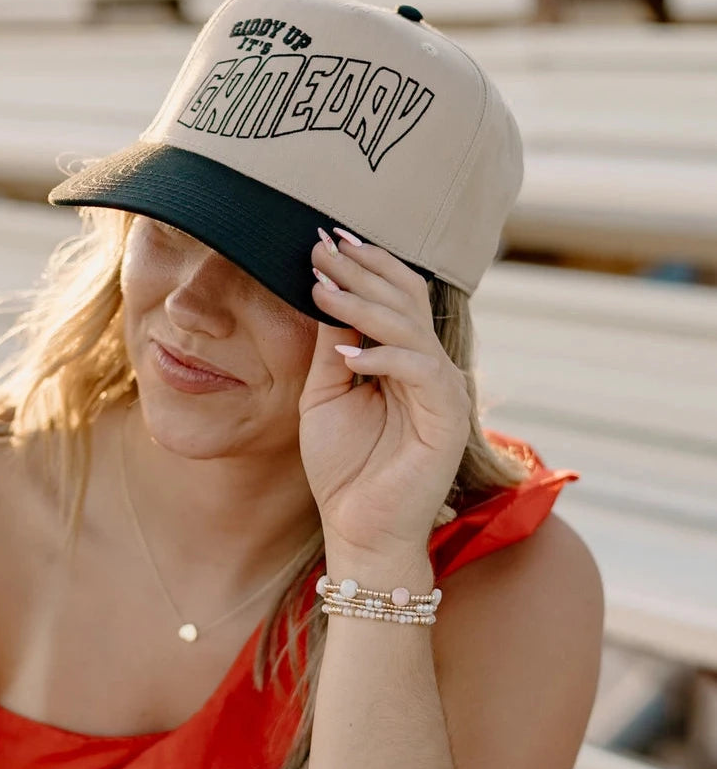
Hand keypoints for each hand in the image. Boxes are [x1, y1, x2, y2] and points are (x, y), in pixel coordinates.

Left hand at [299, 227, 470, 555]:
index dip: (361, 265)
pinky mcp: (448, 417)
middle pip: (406, 298)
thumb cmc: (344, 465)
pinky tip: (346, 352)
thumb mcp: (326, 393)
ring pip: (412, 326)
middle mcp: (427, 367)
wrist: (359, 528)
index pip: (391, 296)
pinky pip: (421, 370)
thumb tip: (323, 289)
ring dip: (364, 302)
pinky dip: (383, 356)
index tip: (321, 239)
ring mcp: (442, 390)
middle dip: (361, 269)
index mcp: (402, 359)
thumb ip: (331, 346)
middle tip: (320, 247)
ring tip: (321, 286)